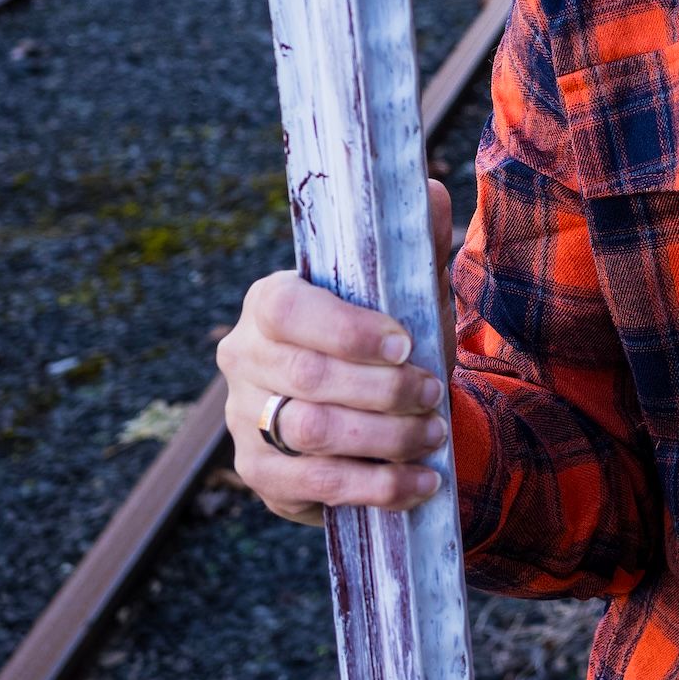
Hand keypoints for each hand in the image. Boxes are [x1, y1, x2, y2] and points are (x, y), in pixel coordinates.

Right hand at [218, 178, 455, 526]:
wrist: (375, 409)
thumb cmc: (389, 339)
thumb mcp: (408, 290)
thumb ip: (417, 242)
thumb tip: (433, 192)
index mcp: (269, 302)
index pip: (288, 310)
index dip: (347, 330)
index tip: (407, 344)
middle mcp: (243, 357)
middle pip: (306, 378)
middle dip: (382, 391)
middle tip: (434, 394)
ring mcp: (244, 418)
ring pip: (310, 433)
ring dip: (383, 439)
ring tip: (434, 434)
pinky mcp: (260, 473)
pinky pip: (311, 485)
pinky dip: (373, 487)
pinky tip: (419, 483)